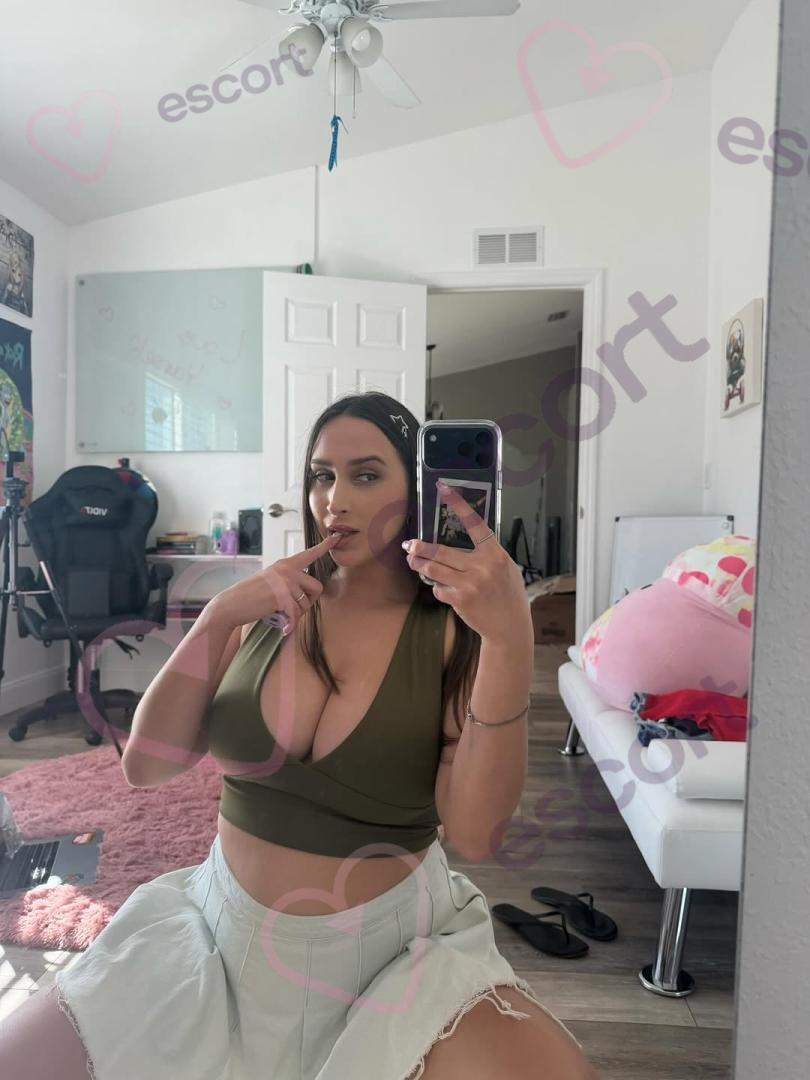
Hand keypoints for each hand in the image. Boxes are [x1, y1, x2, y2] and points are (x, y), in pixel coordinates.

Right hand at [207, 532, 341, 635]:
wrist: (231, 604)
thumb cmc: (250, 596)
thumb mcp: (270, 581)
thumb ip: (288, 581)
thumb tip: (305, 593)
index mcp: (285, 564)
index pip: (308, 554)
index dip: (323, 547)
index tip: (335, 537)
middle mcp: (287, 570)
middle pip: (316, 587)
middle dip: (309, 601)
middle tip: (294, 610)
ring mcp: (285, 582)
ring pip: (306, 604)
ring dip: (296, 614)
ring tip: (280, 615)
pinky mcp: (282, 596)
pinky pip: (296, 614)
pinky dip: (291, 624)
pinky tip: (284, 629)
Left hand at [402, 481, 529, 643]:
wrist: (510, 627)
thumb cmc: (509, 595)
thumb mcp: (507, 569)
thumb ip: (488, 555)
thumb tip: (466, 542)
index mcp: (495, 554)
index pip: (475, 523)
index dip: (459, 505)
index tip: (444, 489)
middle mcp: (483, 566)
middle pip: (441, 551)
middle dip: (420, 548)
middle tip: (409, 545)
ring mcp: (471, 583)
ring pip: (434, 569)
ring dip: (420, 565)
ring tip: (413, 562)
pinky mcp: (461, 600)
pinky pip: (438, 589)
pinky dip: (437, 588)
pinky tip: (442, 589)